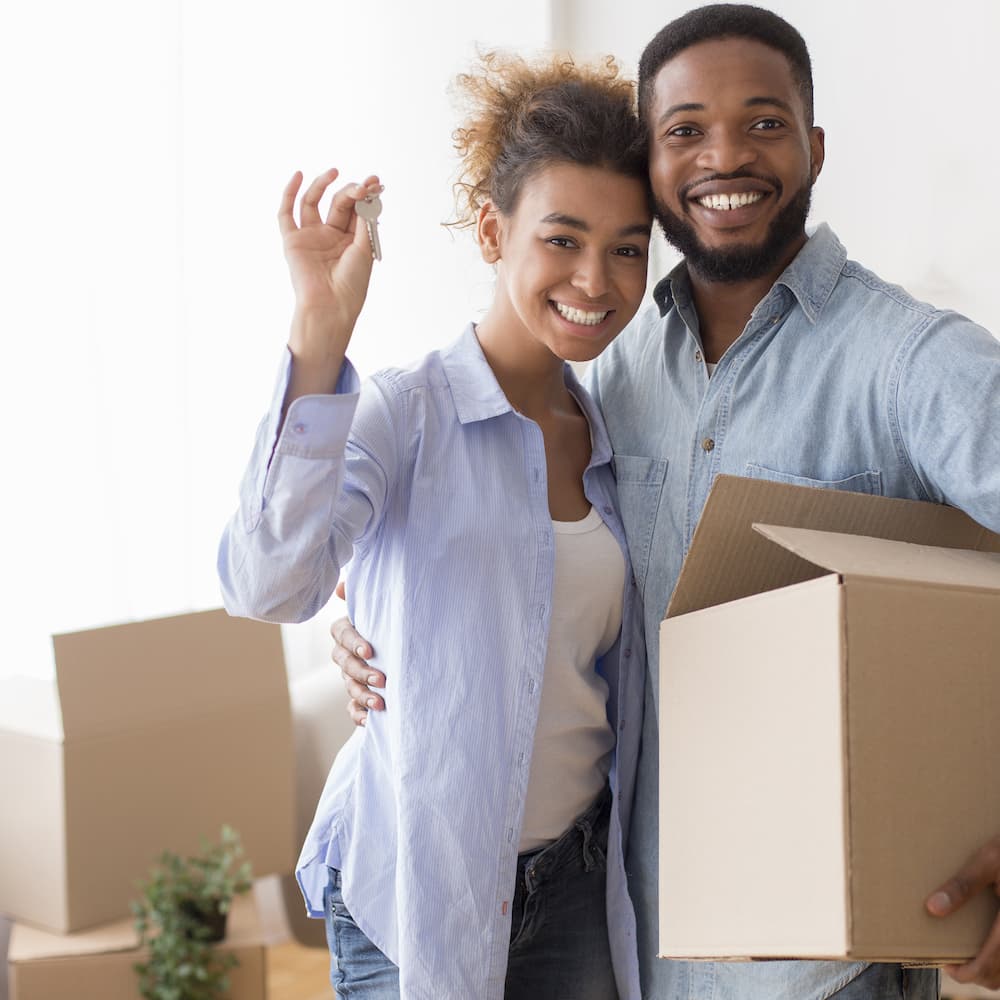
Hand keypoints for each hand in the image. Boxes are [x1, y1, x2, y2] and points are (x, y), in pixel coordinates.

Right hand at [278, 167, 381, 350]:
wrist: (331, 305)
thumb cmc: (351, 283)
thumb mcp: (364, 248)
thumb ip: (364, 221)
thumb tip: (367, 194)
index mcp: (350, 241)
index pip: (356, 211)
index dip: (364, 195)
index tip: (375, 181)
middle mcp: (330, 237)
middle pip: (338, 204)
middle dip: (350, 192)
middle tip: (361, 186)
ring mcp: (310, 237)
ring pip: (313, 203)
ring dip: (323, 185)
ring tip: (335, 172)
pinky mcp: (292, 241)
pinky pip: (286, 214)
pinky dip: (290, 193)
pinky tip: (298, 176)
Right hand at [331, 580, 384, 725]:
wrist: (405, 651)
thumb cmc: (390, 622)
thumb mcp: (383, 608)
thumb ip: (366, 597)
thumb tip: (341, 586)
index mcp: (347, 630)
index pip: (343, 634)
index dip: (354, 643)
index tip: (370, 651)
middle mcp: (345, 654)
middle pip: (344, 663)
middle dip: (362, 672)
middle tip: (381, 679)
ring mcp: (350, 677)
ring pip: (349, 686)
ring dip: (363, 695)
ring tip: (380, 703)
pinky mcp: (358, 697)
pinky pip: (352, 708)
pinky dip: (358, 714)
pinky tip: (368, 721)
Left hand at [926, 834, 999, 987]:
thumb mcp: (987, 860)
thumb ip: (962, 886)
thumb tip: (932, 909)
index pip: (990, 964)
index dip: (967, 974)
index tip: (948, 968)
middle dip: (978, 974)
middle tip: (955, 961)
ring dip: (992, 968)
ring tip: (968, 953)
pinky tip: (986, 943)